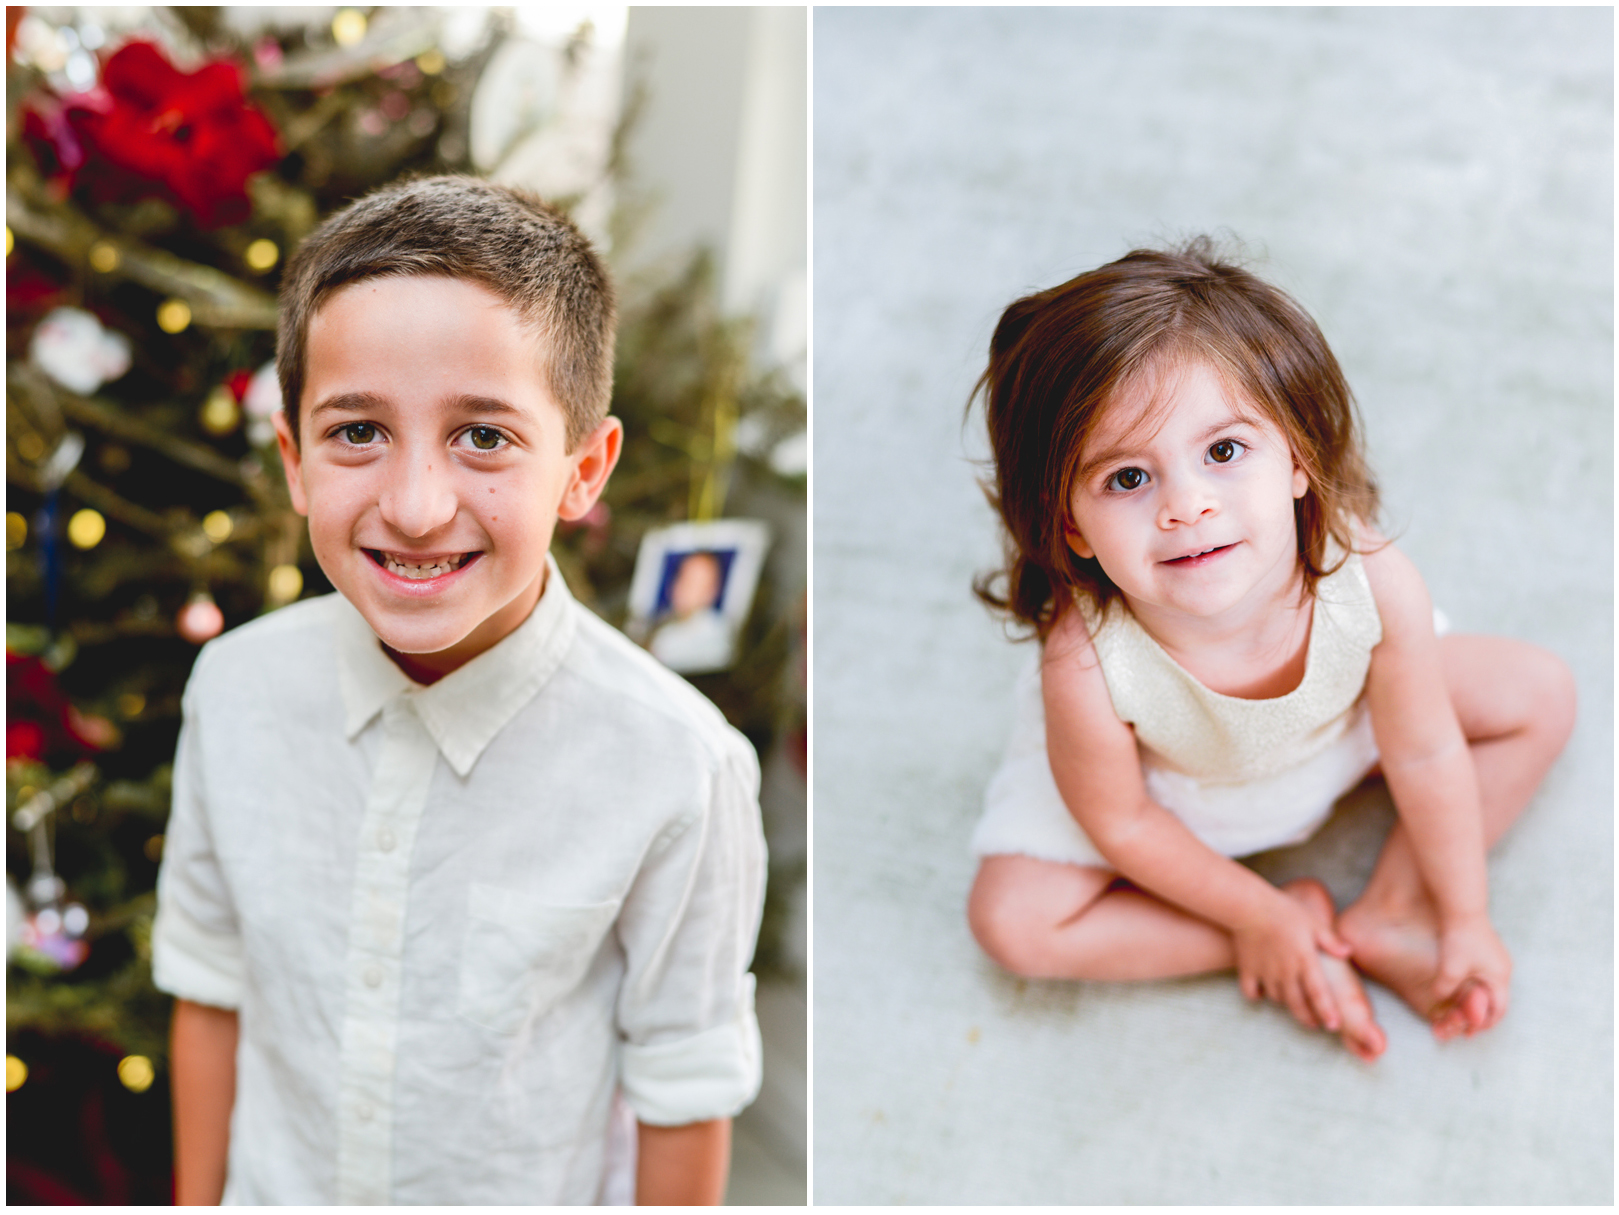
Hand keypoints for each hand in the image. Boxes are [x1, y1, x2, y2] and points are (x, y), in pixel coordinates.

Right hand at [1232, 890, 1352, 1031]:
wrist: (1249, 906)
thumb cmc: (1284, 911)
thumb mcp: (1313, 922)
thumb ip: (1331, 940)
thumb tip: (1349, 952)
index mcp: (1305, 960)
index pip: (1319, 994)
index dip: (1327, 1012)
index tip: (1334, 1026)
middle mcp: (1285, 971)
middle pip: (1298, 1004)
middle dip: (1309, 1018)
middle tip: (1316, 1024)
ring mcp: (1265, 973)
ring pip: (1277, 1000)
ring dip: (1287, 1005)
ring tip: (1294, 1004)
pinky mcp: (1247, 970)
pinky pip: (1251, 992)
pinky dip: (1257, 996)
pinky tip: (1263, 991)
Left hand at [1431, 915, 1510, 1036]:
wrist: (1461, 907)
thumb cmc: (1459, 938)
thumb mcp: (1450, 967)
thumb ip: (1446, 987)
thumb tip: (1440, 999)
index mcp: (1499, 976)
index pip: (1497, 1010)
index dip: (1483, 1024)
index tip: (1468, 1033)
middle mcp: (1502, 968)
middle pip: (1494, 1001)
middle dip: (1479, 1015)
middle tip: (1463, 1027)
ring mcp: (1495, 958)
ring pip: (1488, 988)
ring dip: (1475, 1001)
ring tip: (1459, 1011)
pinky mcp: (1485, 949)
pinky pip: (1482, 975)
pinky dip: (1472, 987)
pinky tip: (1459, 987)